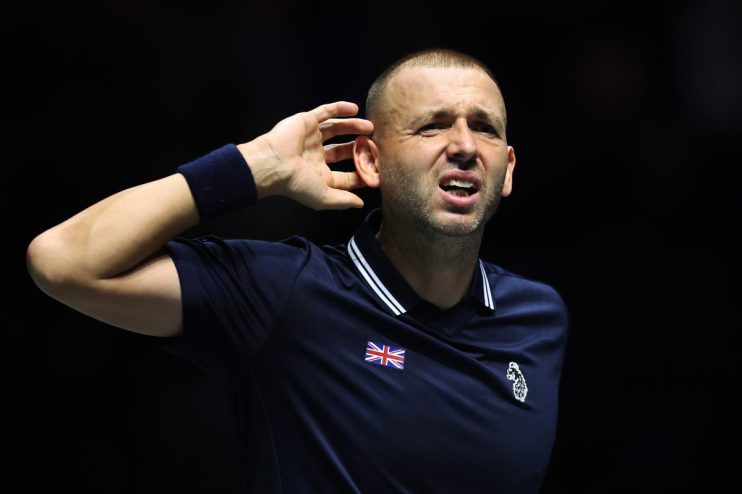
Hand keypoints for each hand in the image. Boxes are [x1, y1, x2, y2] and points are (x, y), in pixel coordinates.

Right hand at [238, 101, 373, 209]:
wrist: (274, 164)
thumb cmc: (297, 184)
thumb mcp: (324, 197)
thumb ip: (343, 201)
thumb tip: (360, 204)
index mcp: (319, 176)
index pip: (345, 176)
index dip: (361, 174)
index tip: (377, 172)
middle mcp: (315, 156)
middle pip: (343, 151)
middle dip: (359, 149)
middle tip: (376, 146)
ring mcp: (311, 138)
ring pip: (336, 129)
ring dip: (354, 127)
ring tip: (370, 127)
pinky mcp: (306, 122)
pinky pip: (325, 112)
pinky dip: (340, 108)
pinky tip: (355, 109)